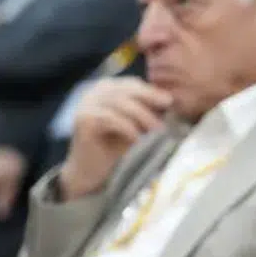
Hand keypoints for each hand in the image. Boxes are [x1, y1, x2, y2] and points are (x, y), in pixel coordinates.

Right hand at [59, 78, 171, 199]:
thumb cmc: (117, 148)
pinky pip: (111, 118)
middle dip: (150, 99)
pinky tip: (139, 139)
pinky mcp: (83, 119)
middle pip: (126, 90)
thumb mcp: (137, 125)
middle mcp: (94, 92)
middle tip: (168, 108)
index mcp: (107, 89)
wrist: (92, 171)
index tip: (170, 100)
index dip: (152, 91)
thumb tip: (172, 100)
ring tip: (158, 130)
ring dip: (143, 116)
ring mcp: (86, 104)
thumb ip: (149, 111)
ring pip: (120, 103)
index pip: (132, 84)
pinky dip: (129, 128)